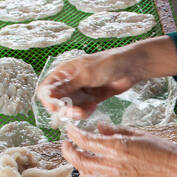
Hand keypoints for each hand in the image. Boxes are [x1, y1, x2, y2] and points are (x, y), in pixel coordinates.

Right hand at [36, 34, 176, 123]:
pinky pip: (81, 110)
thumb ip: (67, 86)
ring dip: (77, 112)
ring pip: (69, 108)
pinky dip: (85, 112)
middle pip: (57, 101)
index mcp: (63, 72)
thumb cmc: (108, 64)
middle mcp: (68, 82)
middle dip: (66, 109)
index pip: (45, 89)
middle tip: (78, 112)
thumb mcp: (86, 74)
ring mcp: (79, 91)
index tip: (56, 107)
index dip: (48, 100)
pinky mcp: (90, 99)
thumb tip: (48, 96)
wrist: (131, 67)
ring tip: (89, 109)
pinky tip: (94, 107)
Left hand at [62, 122, 176, 176]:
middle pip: (80, 159)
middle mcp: (113, 164)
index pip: (85, 140)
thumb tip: (98, 127)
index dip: (73, 134)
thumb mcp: (139, 134)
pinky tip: (90, 175)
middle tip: (66, 145)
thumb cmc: (163, 150)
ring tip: (78, 158)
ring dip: (78, 165)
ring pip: (85, 174)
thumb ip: (116, 131)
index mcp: (118, 146)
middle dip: (69, 151)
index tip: (69, 129)